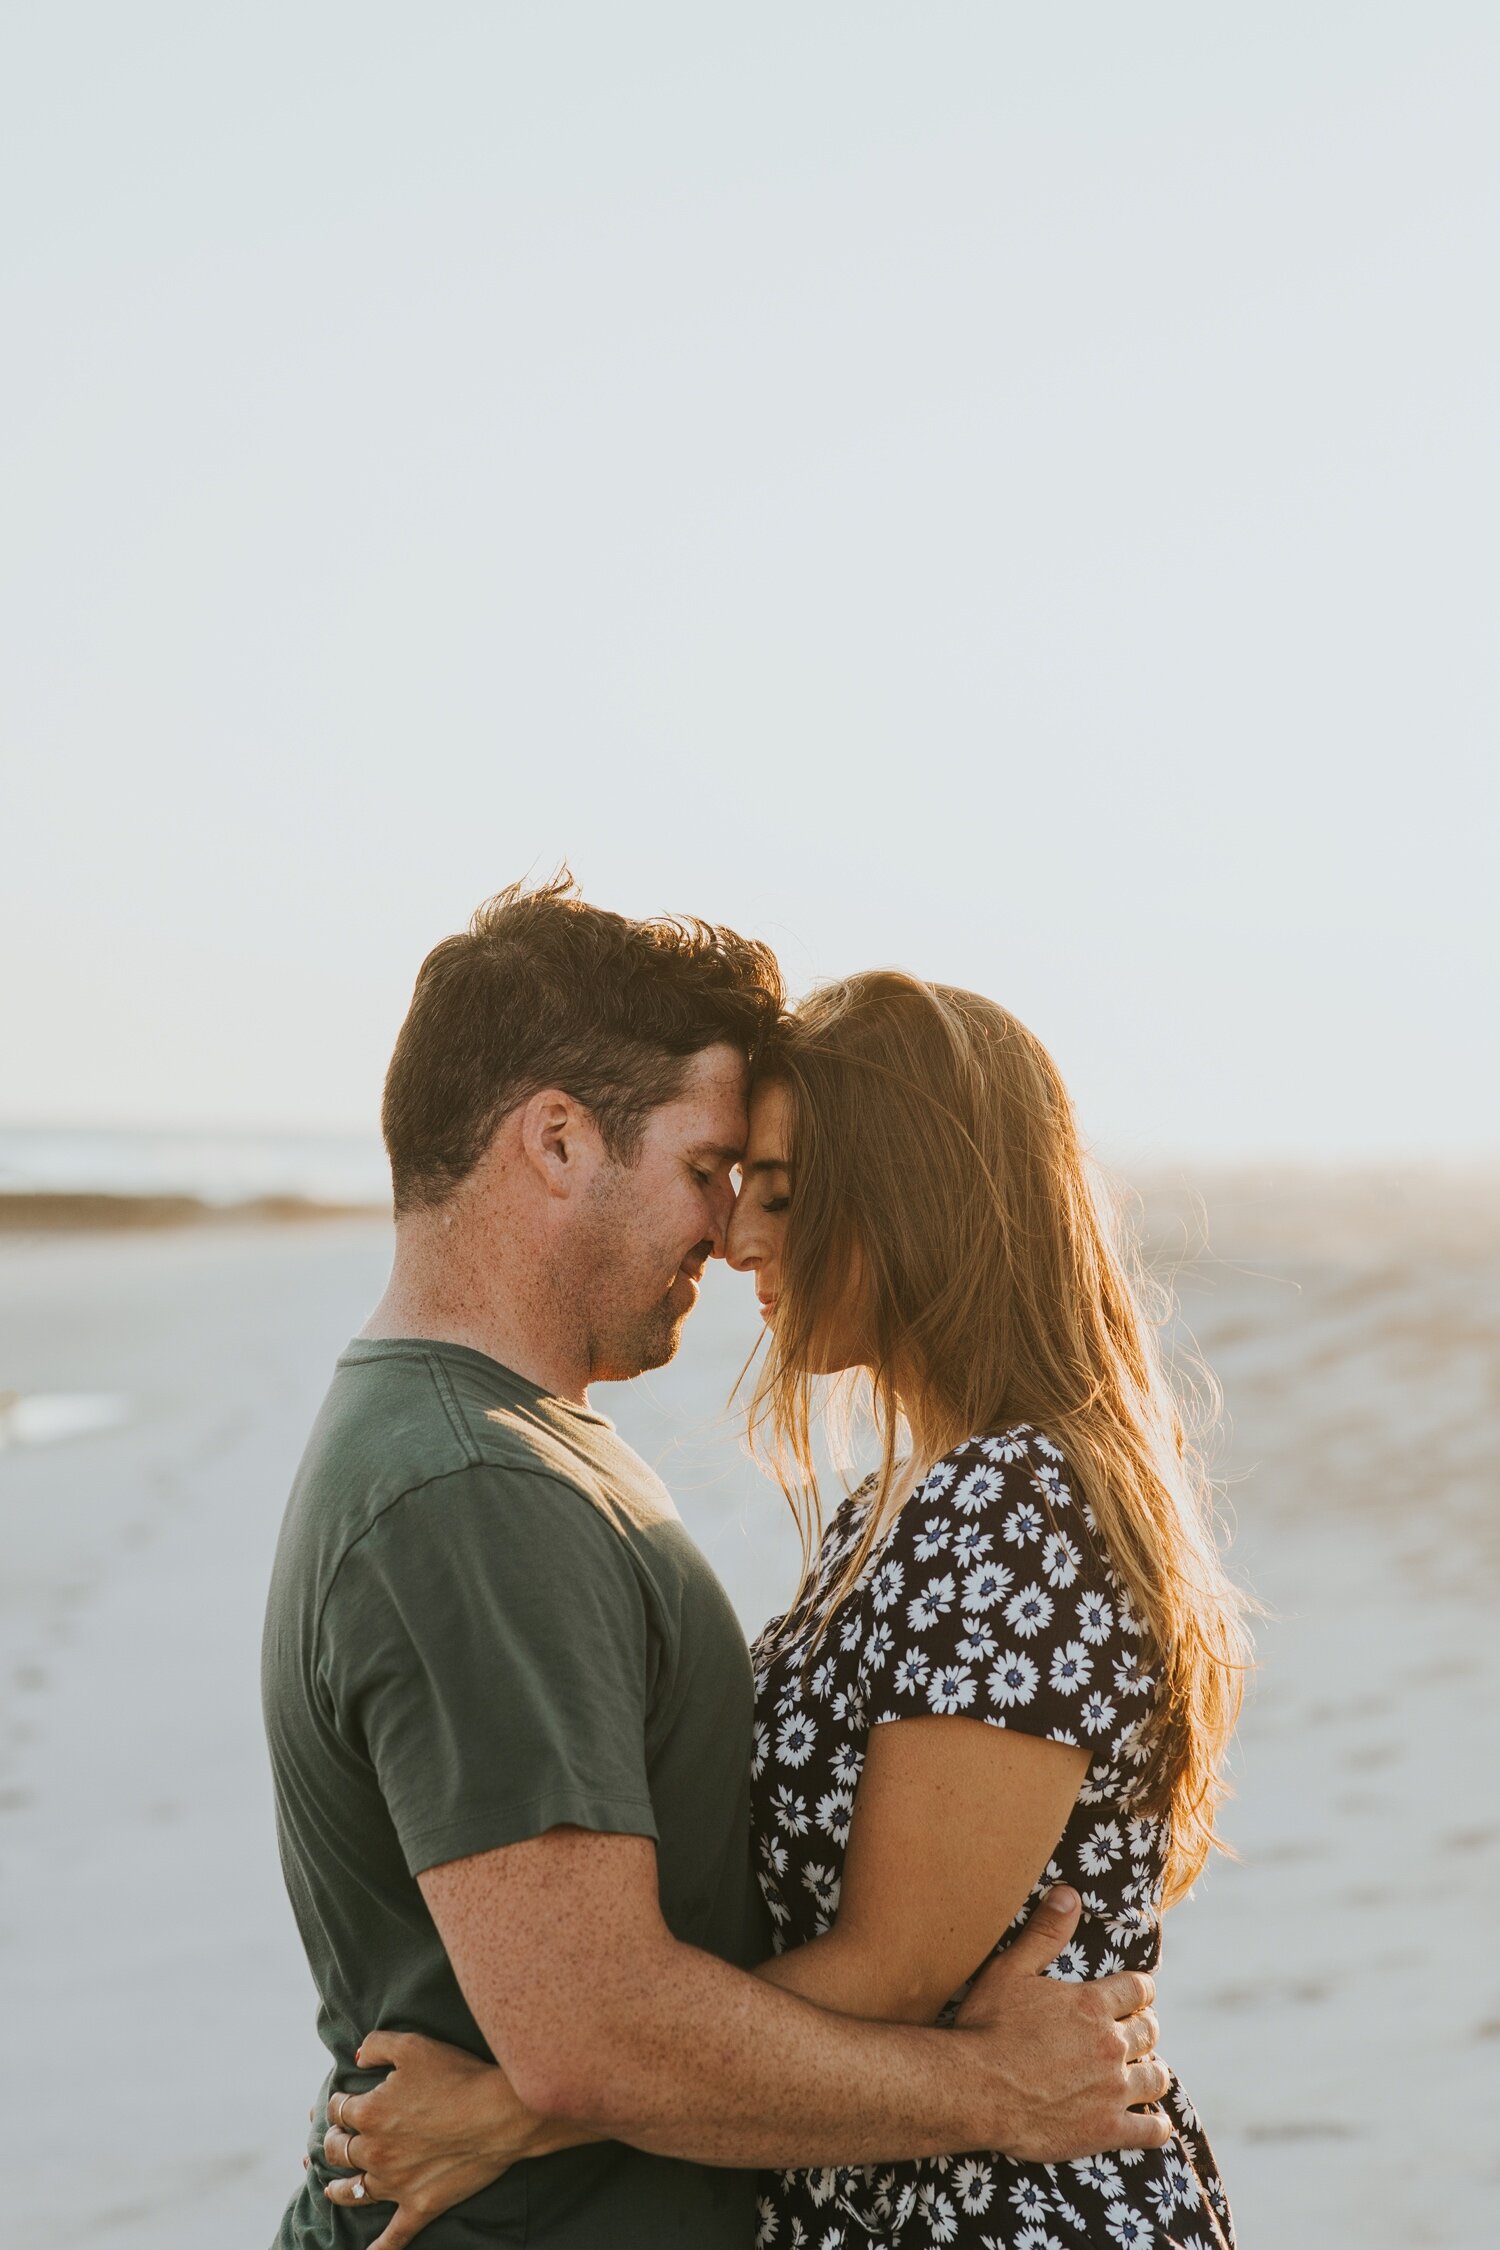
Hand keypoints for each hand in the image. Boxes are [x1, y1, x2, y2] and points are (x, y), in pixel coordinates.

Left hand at [318, 2030, 553, 2249]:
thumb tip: (356, 2057)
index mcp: (369, 2113)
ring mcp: (395, 2183)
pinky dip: (379, 2248)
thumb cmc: (458, 2075)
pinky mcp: (419, 2205)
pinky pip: (394, 2235)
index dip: (340, 2102)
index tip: (344, 2099)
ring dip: (339, 2189)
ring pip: (353, 2192)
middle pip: (340, 2151)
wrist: (500, 2113)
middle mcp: (374, 2152)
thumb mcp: (413, 2045)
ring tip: (331, 2189)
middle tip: (335, 2139)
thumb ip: (376, 2045)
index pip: (339, 2109)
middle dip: (334, 2142)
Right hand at [953, 1887, 1170, 2163]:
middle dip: (1144, 2027)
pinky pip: (1151, 2129)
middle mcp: (1111, 2045)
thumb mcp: (1010, 1970)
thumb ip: (1044, 1932)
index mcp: (1092, 2005)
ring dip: (1151, 2071)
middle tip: (1134, 2031)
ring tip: (1142, 2072)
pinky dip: (1157, 2125)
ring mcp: (1112, 2090)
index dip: (1139, 1989)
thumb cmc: (986, 2027)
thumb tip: (1070, 1893)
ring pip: (1156, 2077)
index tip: (1137, 1993)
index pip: (1137, 1989)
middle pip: (1149, 2031)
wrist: (974, 2089)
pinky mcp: (1107, 2129)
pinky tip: (1154, 2123)